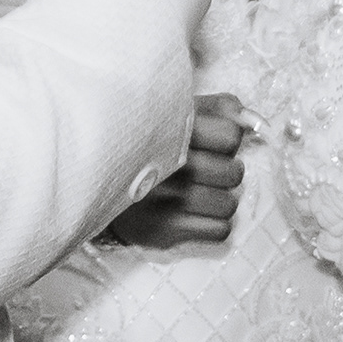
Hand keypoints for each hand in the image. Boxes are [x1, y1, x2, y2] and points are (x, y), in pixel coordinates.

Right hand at [108, 92, 243, 249]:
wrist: (91, 177)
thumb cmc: (144, 143)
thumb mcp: (173, 112)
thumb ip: (216, 109)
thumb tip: (251, 120)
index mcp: (170, 132)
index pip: (231, 137)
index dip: (227, 139)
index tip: (212, 142)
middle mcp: (168, 168)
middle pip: (234, 173)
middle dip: (226, 170)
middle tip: (207, 170)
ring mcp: (166, 204)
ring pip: (229, 205)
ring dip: (220, 199)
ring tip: (200, 191)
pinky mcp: (163, 232)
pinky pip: (220, 230)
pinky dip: (212, 222)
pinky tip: (193, 212)